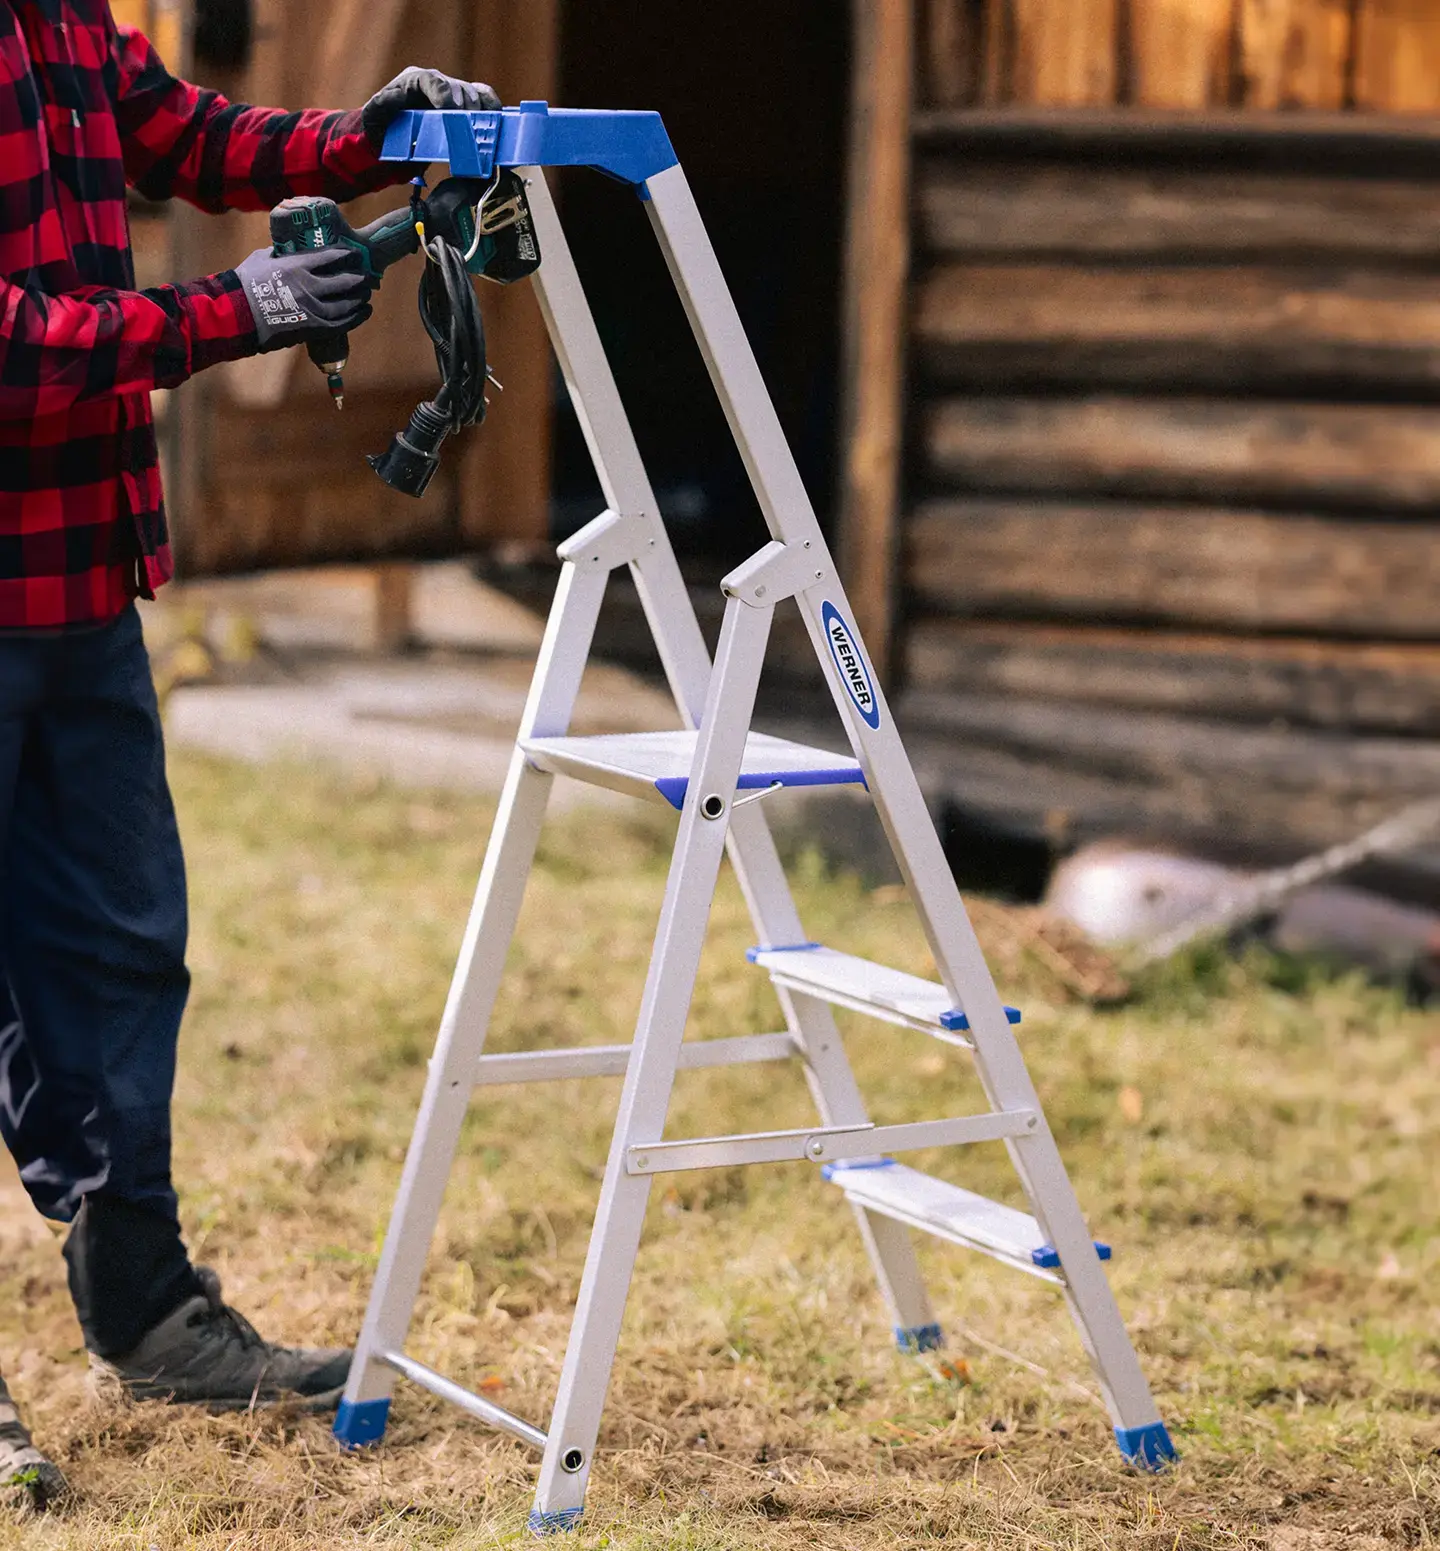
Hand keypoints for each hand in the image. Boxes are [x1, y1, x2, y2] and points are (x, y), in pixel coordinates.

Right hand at [233, 246, 373, 354]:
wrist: (238, 314)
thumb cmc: (246, 284)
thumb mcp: (263, 258)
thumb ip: (282, 252)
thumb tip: (290, 246)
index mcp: (296, 265)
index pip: (330, 256)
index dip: (346, 254)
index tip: (354, 253)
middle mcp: (308, 286)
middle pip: (343, 281)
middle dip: (359, 277)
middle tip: (367, 275)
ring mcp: (312, 309)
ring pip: (346, 304)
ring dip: (360, 298)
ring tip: (367, 293)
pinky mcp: (313, 328)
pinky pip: (341, 323)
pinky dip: (356, 318)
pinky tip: (364, 311)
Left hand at [362, 68, 500, 147]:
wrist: (390, 138)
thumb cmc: (381, 125)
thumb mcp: (375, 114)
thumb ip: (383, 103)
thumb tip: (399, 94)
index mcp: (415, 81)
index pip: (433, 80)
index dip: (445, 93)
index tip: (451, 110)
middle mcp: (436, 83)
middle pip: (458, 88)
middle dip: (466, 107)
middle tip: (470, 126)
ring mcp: (453, 94)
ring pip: (474, 94)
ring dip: (481, 112)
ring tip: (483, 130)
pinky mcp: (464, 107)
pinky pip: (484, 100)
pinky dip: (493, 108)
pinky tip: (498, 122)